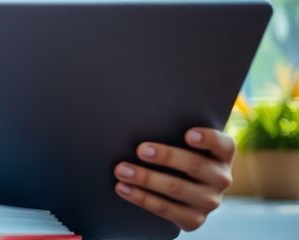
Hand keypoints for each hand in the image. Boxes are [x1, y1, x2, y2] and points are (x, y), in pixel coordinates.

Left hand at [113, 127, 233, 230]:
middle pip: (194, 165)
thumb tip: (138, 124)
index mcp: (222, 155)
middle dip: (165, 156)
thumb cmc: (178, 156)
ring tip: (122, 170)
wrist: (185, 194)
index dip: (207, 139)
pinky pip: (165, 209)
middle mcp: (221, 178)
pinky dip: (141, 198)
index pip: (222, 144)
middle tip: (140, 150)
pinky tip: (123, 188)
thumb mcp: (183, 144)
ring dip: (146, 178)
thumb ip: (173, 134)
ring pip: (176, 188)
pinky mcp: (194, 219)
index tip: (188, 134)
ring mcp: (210, 201)